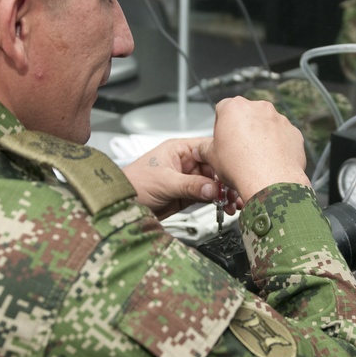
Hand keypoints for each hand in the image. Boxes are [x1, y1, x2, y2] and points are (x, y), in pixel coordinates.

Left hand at [122, 137, 238, 219]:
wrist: (120, 206)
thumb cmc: (133, 184)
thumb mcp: (165, 182)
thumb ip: (191, 185)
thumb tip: (213, 188)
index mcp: (179, 149)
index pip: (208, 149)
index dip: (222, 159)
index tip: (233, 171)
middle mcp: (185, 162)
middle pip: (215, 168)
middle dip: (227, 181)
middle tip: (236, 192)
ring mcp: (187, 179)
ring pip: (214, 184)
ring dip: (225, 193)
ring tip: (234, 203)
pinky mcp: (187, 195)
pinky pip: (208, 196)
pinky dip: (218, 202)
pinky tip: (226, 207)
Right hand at [197, 97, 309, 200]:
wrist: (270, 181)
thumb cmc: (241, 167)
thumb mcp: (212, 158)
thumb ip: (204, 149)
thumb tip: (201, 150)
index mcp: (234, 108)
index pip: (222, 109)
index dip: (220, 126)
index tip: (222, 140)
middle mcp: (258, 108)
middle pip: (246, 116)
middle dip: (242, 130)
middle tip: (237, 151)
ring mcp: (278, 119)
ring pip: (266, 125)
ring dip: (260, 138)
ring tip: (255, 159)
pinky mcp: (293, 132)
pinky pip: (282, 137)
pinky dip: (277, 146)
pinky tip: (270, 161)